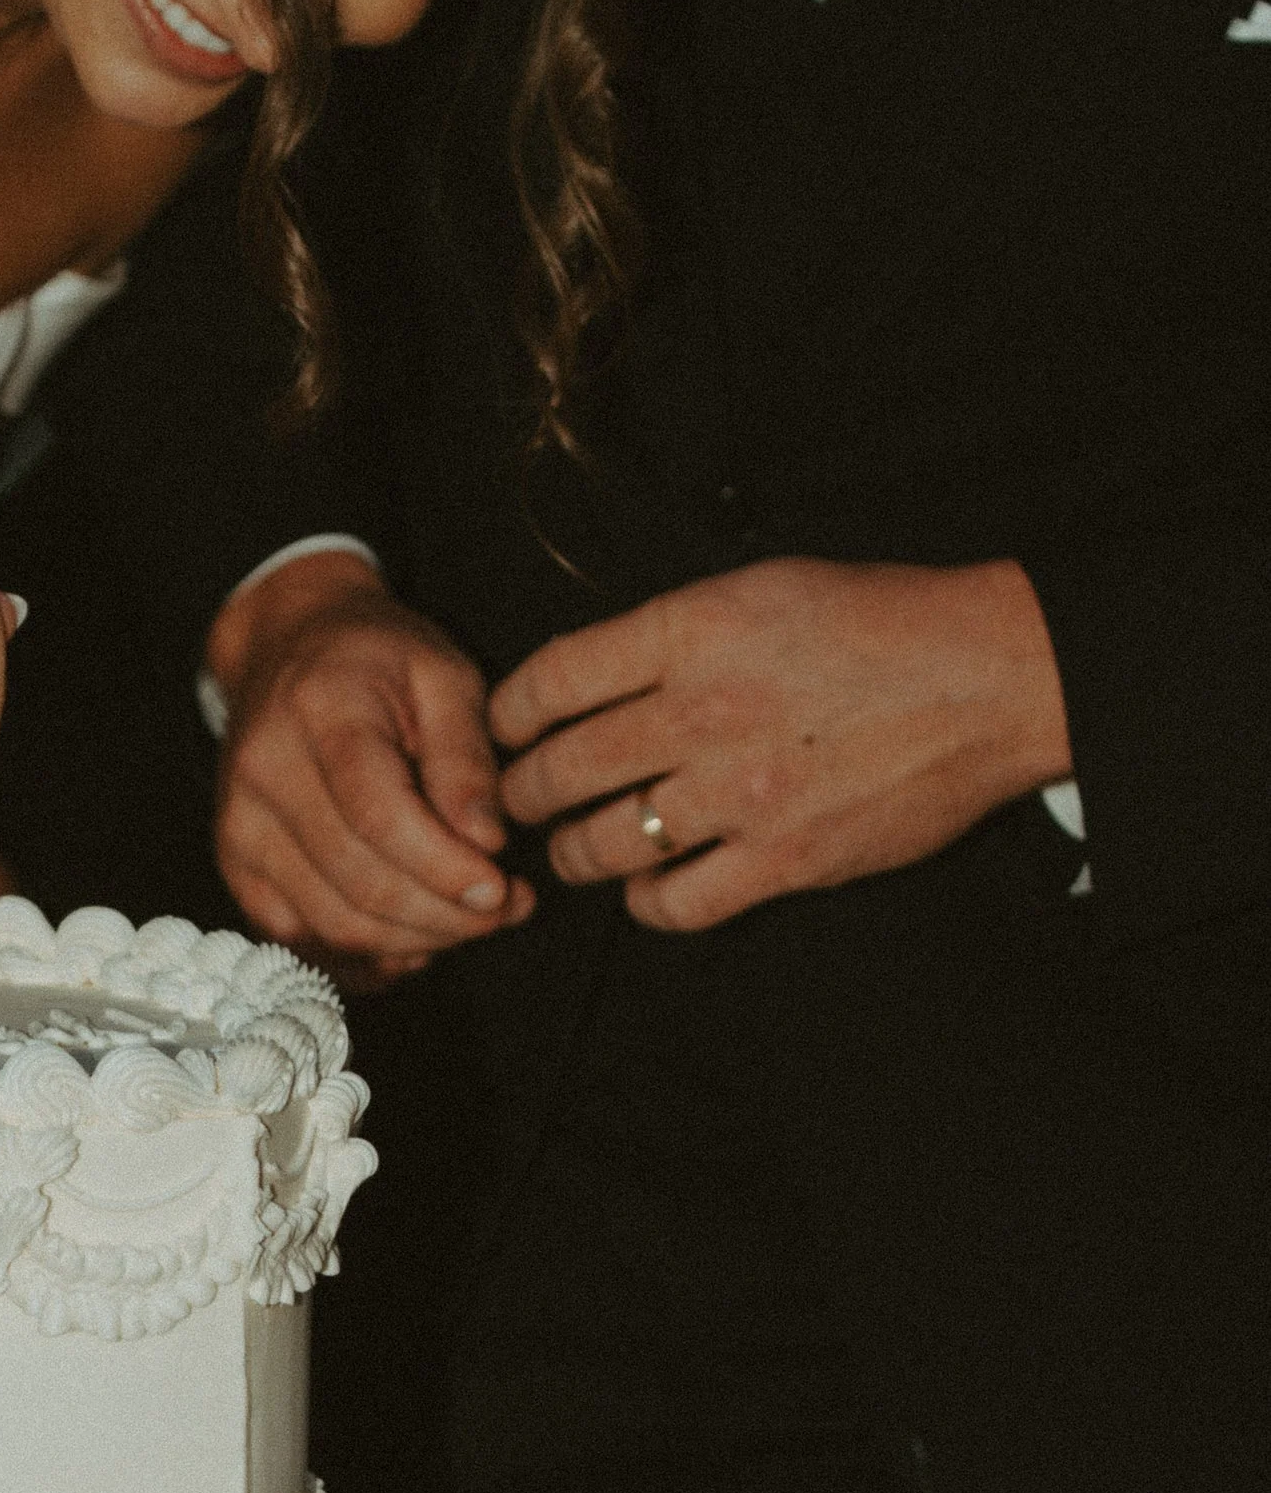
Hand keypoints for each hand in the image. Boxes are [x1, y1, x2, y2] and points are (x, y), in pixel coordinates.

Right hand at [210, 557, 533, 972]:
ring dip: (414, 942)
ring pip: (335, 923)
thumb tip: (486, 843)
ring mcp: (241, 825)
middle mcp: (266, 773)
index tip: (503, 890)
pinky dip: (363, 959)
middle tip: (505, 910)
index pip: (380, 816)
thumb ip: (466, 759)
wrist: (285, 648)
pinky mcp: (238, 865)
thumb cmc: (374, 660)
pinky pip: (302, 941)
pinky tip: (412, 945)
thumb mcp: (443, 676)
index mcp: (321, 711)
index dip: (446, 868)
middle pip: (360, 883)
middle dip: (446, 916)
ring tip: (468, 923)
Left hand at [488, 555, 1072, 930]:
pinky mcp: (783, 858)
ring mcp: (740, 792)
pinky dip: (647, 902)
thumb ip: (674, 634)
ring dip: (573, 853)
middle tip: (520, 802)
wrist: (991, 677)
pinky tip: (651, 885)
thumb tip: (595, 680)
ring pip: (600, 845)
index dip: (507, 715)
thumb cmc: (882, 624)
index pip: (550, 680)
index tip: (502, 732)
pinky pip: (674, 904)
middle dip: (522, 794)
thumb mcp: (762, 588)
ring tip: (574, 848)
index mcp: (692, 631)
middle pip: (558, 771)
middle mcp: (702, 712)